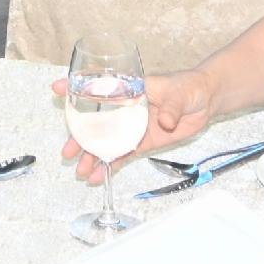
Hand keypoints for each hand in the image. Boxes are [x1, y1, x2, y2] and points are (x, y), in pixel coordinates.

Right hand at [60, 64, 218, 180]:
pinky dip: (111, 165)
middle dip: (80, 136)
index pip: (99, 87)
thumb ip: (171, 108)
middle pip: (97, 122)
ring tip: (80, 171)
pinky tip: (99, 177)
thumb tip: (163, 122)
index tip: (58, 89)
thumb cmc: (189, 87)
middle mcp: (126, 108)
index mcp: (130, 89)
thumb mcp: (179, 93)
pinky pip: (124, 154)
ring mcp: (133, 126)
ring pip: (107, 142)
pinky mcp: (143, 142)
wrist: (206, 101)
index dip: (77, 87)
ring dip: (92, 156)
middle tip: (67, 151)